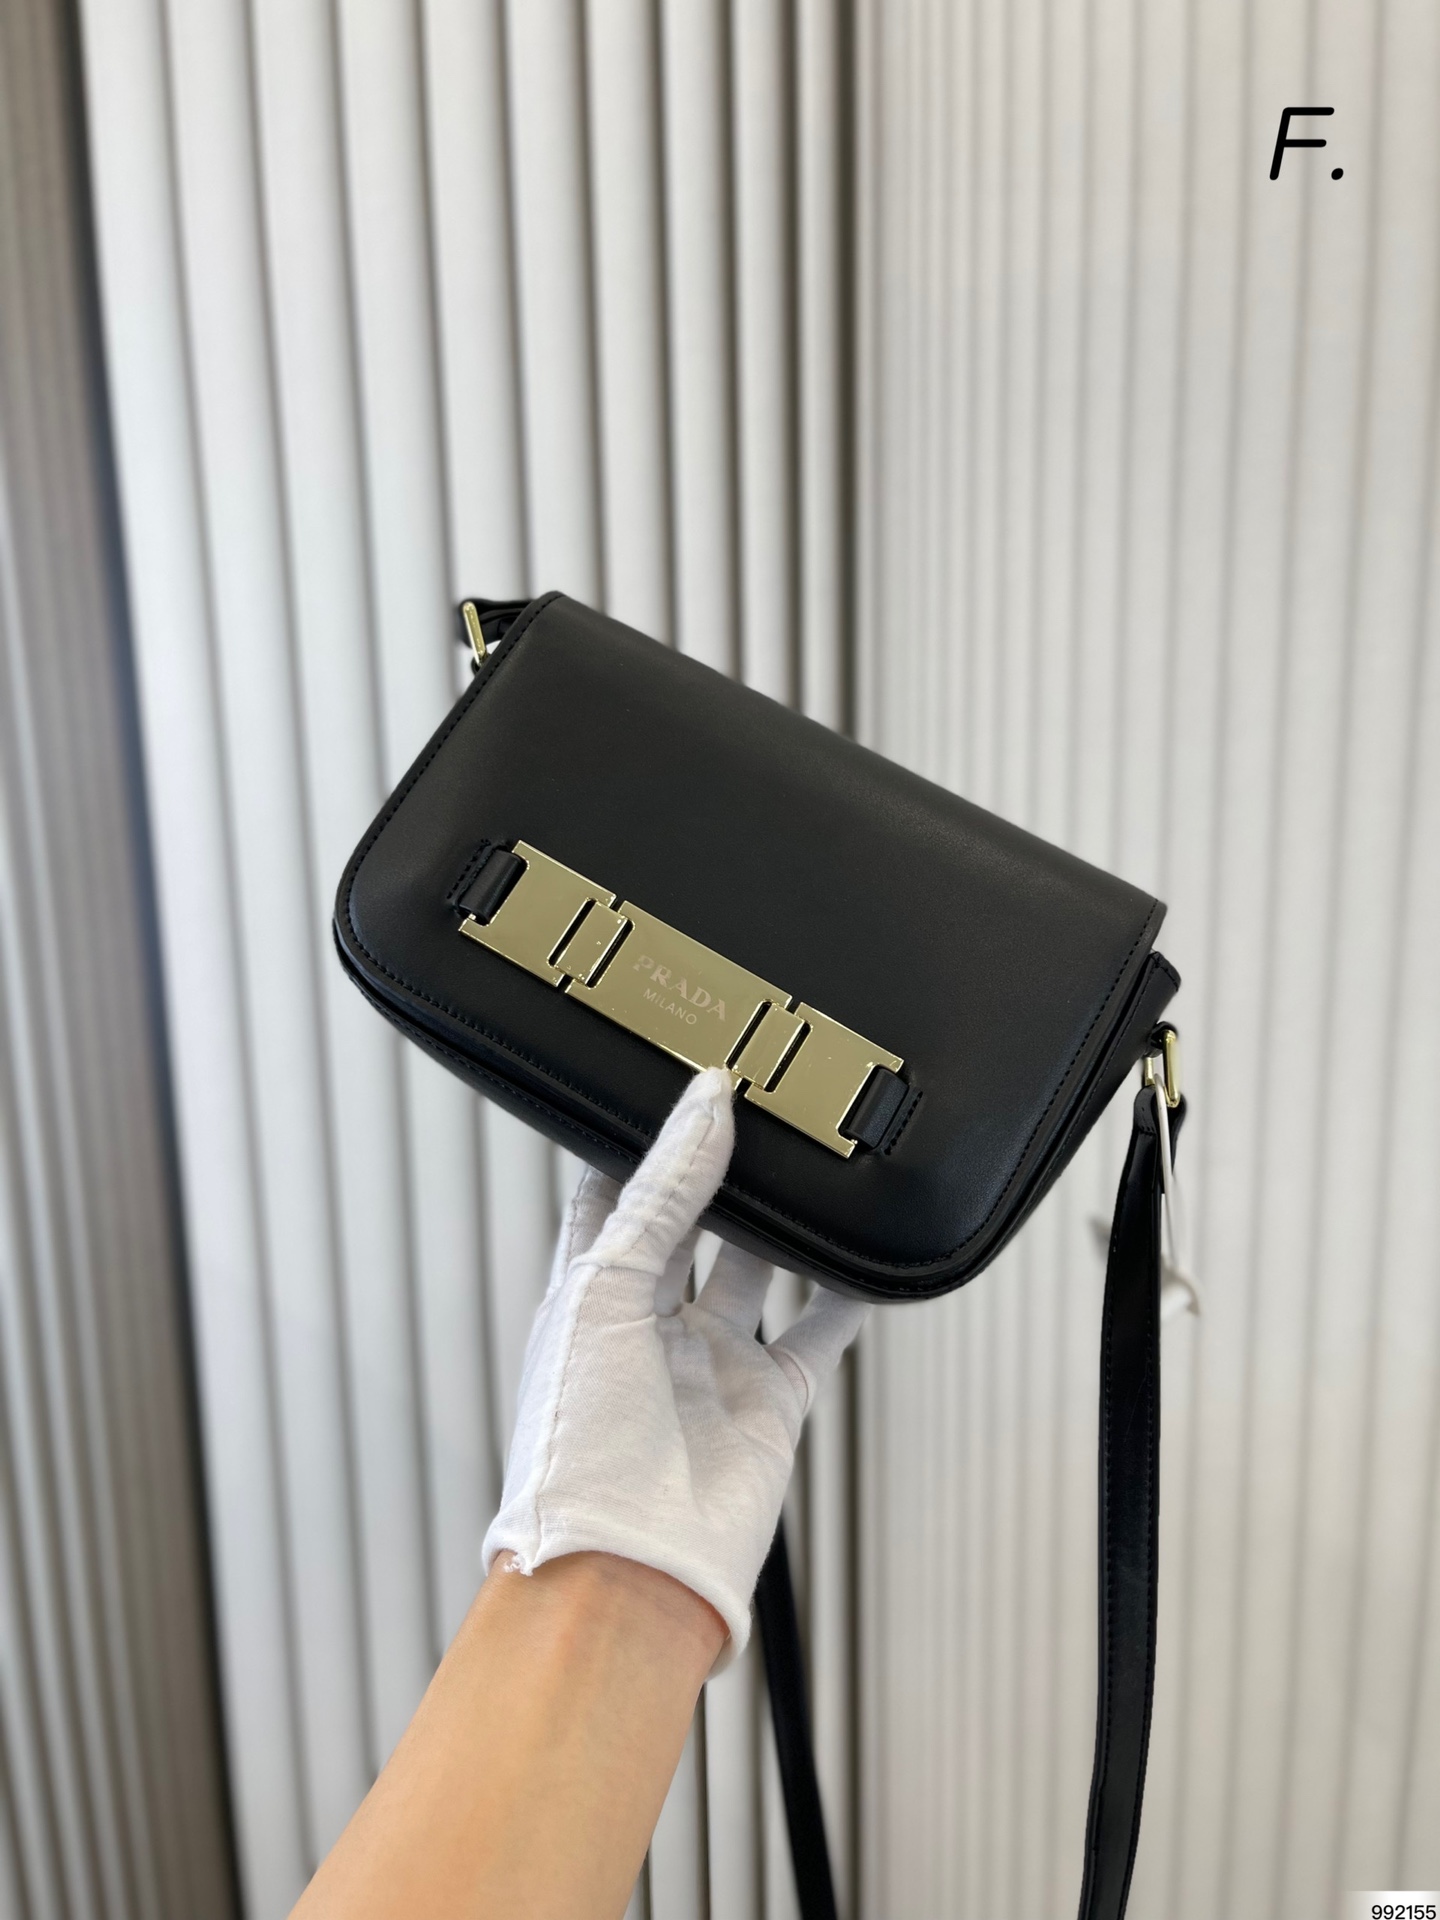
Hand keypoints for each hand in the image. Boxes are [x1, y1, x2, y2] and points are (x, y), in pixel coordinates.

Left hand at [482, 1067, 867, 1662]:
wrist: (627, 1566)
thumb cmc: (578, 1442)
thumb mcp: (607, 1286)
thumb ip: (662, 1194)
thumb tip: (706, 1103)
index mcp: (588, 1293)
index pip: (615, 1195)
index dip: (644, 1140)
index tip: (681, 1081)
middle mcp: (649, 1322)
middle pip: (692, 1222)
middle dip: (721, 1167)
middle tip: (762, 1103)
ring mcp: (713, 1359)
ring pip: (757, 1266)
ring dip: (782, 1219)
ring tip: (811, 1153)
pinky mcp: (770, 1399)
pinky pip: (819, 1331)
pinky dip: (848, 1293)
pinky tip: (869, 1252)